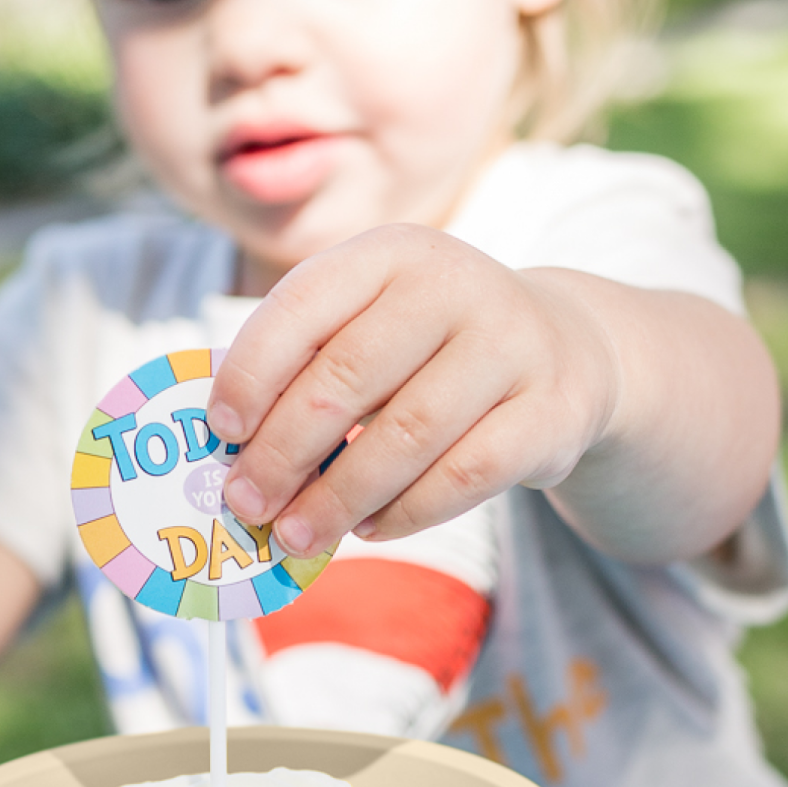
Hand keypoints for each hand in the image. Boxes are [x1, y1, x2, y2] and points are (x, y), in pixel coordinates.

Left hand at [206, 225, 620, 555]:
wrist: (565, 347)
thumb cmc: (432, 346)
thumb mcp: (375, 322)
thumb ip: (311, 366)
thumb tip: (235, 453)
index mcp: (392, 252)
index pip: (303, 306)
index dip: (252, 373)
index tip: (221, 433)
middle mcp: (455, 285)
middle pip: (348, 378)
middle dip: (283, 453)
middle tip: (246, 505)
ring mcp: (511, 345)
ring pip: (406, 436)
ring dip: (338, 497)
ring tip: (296, 534)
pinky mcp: (551, 410)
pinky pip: (465, 476)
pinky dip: (406, 512)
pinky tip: (369, 528)